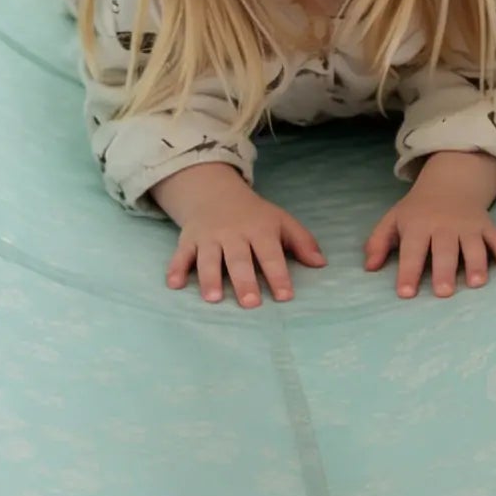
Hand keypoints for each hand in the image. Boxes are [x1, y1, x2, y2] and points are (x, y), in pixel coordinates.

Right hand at [156, 164, 324, 307]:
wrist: (215, 193)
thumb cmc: (254, 215)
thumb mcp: (281, 221)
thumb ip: (302, 242)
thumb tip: (321, 264)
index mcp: (259, 229)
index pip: (270, 254)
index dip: (278, 275)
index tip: (285, 296)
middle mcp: (233, 234)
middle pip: (239, 259)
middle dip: (244, 281)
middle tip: (250, 303)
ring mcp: (209, 237)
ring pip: (209, 258)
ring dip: (209, 277)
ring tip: (213, 298)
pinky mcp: (189, 240)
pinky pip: (181, 255)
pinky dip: (176, 268)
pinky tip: (174, 284)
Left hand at [365, 151, 495, 297]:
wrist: (449, 184)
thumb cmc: (417, 211)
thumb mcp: (392, 220)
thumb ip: (378, 243)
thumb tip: (369, 267)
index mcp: (418, 225)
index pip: (412, 250)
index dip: (408, 272)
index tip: (405, 293)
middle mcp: (444, 226)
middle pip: (444, 250)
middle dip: (444, 271)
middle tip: (444, 293)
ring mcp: (468, 225)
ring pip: (474, 245)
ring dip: (477, 263)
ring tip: (476, 283)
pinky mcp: (487, 226)